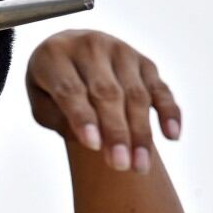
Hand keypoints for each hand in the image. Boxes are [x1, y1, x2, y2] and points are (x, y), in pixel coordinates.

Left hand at [25, 29, 180, 173]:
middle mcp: (90, 47)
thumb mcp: (41, 100)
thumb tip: (93, 140)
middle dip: (116, 132)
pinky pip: (160, 89)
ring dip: (141, 132)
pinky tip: (171, 136)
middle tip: (120, 166)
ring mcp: (121, 52)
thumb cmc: (50, 85)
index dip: (83, 118)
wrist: (70, 51)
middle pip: (107, 94)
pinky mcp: (144, 62)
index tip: (93, 146)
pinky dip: (168, 112)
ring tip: (140, 166)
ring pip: (136, 94)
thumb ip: (59, 118)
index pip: (71, 90)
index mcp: (55, 55)